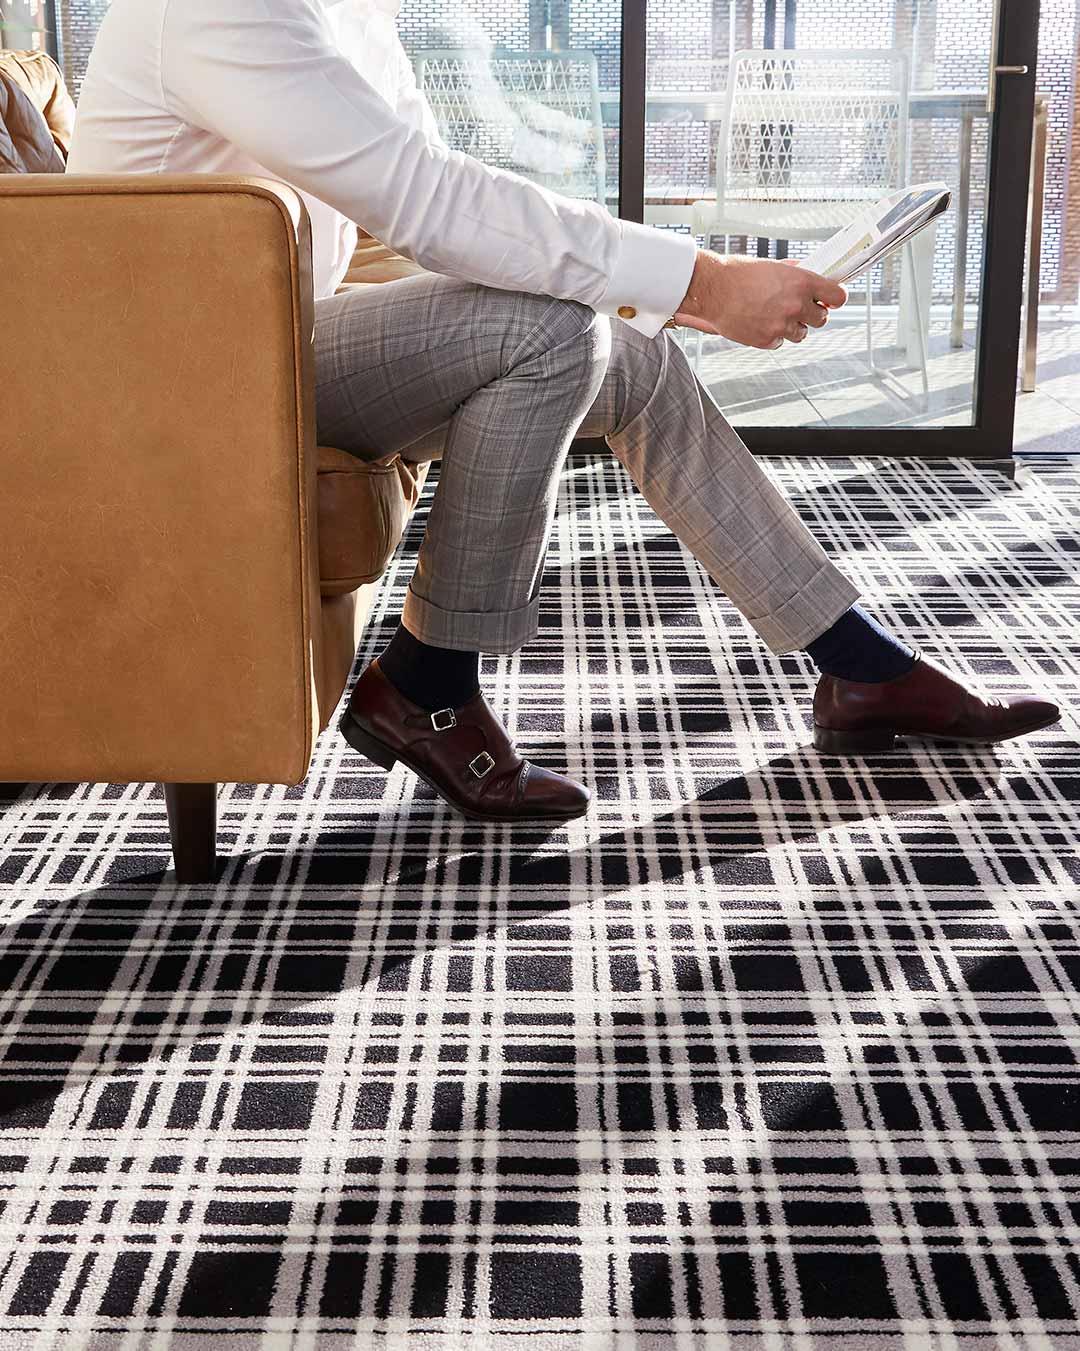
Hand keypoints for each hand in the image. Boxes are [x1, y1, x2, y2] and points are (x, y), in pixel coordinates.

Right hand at [672, 250, 846, 349]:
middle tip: (798, 309)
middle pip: (821, 319)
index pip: (838, 296)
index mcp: (802, 282)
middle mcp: (796, 305)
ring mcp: (782, 325)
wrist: (713, 289)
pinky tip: (760, 323)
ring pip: (801, 334)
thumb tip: (806, 274)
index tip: (831, 300)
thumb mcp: (772, 266)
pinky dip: (773, 336)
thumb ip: (794, 273)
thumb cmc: (737, 274)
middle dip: (812, 315)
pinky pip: (780, 342)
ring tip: (774, 316)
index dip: (835, 299)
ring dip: (792, 327)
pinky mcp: (767, 340)